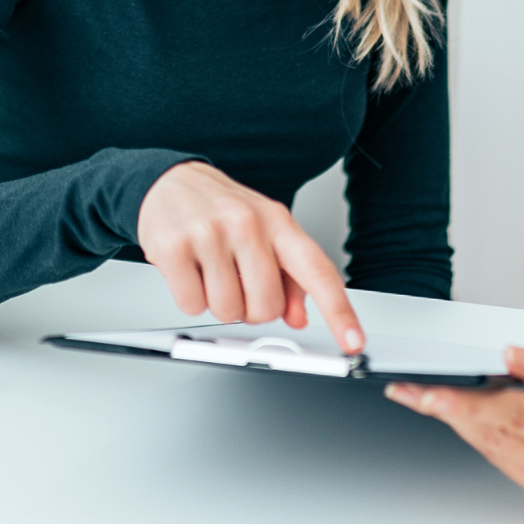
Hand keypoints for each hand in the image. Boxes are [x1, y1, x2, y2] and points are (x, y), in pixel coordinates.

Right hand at [136, 160, 363, 354]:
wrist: (170, 181)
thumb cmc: (222, 209)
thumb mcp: (265, 230)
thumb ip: (290, 277)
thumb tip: (299, 317)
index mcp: (278, 222)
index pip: (317, 271)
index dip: (339, 311)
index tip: (353, 341)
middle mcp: (247, 224)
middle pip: (266, 308)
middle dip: (251, 308)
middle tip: (237, 282)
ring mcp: (209, 234)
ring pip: (228, 311)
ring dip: (219, 303)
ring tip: (211, 271)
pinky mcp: (174, 247)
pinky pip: (192, 305)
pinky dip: (190, 298)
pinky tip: (190, 270)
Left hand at [384, 349, 523, 523]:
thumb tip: (509, 358)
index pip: (507, 418)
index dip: (459, 402)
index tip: (423, 391)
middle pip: (493, 440)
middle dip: (449, 412)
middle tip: (411, 389)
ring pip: (500, 456)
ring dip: (471, 426)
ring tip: (440, 394)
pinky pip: (519, 470)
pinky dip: (500, 442)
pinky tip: (489, 417)